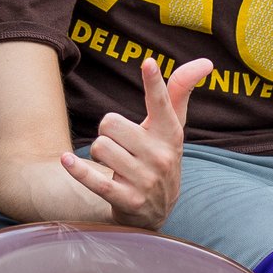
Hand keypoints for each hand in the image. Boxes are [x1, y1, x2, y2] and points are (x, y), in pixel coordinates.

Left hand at [62, 55, 201, 228]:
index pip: (161, 103)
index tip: (148, 63)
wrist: (157, 210)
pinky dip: (78, 170)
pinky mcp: (127, 199)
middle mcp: (161, 156)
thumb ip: (179, 92)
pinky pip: (95, 180)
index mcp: (171, 134)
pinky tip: (66, 161)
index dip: (154, 83)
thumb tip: (205, 62)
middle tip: (119, 144)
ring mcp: (145, 180)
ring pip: (100, 147)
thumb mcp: (171, 127)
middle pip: (110, 123)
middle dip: (107, 131)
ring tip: (113, 163)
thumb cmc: (160, 155)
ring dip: (99, 153)